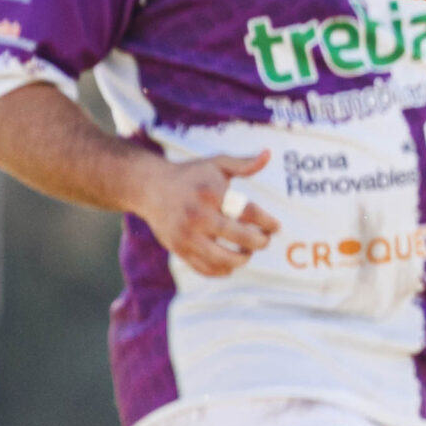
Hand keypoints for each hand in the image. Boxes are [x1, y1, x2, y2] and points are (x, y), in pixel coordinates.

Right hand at [130, 150, 276, 276]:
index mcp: (211, 193)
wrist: (149, 187)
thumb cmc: (190, 175)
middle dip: (259, 242)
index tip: (276, 227)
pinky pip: (204, 268)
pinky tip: (231, 264)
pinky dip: (221, 271)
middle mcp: (198, 215)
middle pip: (239, 237)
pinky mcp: (178, 249)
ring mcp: (186, 235)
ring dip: (242, 259)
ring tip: (247, 253)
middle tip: (265, 241)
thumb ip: (243, 163)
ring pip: (223, 258)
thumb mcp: (216, 164)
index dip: (267, 222)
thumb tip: (268, 154)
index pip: (248, 212)